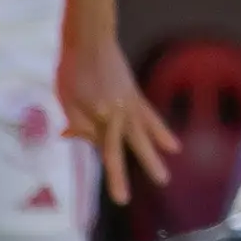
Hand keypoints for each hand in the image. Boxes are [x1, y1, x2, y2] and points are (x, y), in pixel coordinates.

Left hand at [60, 38, 179, 205]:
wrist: (90, 40)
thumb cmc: (72, 69)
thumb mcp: (66, 97)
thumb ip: (76, 121)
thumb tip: (75, 138)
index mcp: (98, 115)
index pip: (100, 147)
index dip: (102, 164)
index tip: (112, 189)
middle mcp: (118, 114)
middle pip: (121, 149)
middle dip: (121, 175)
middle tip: (124, 200)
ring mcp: (131, 106)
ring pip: (142, 136)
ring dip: (151, 157)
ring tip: (163, 178)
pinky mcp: (136, 98)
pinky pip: (151, 118)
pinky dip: (162, 133)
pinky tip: (173, 147)